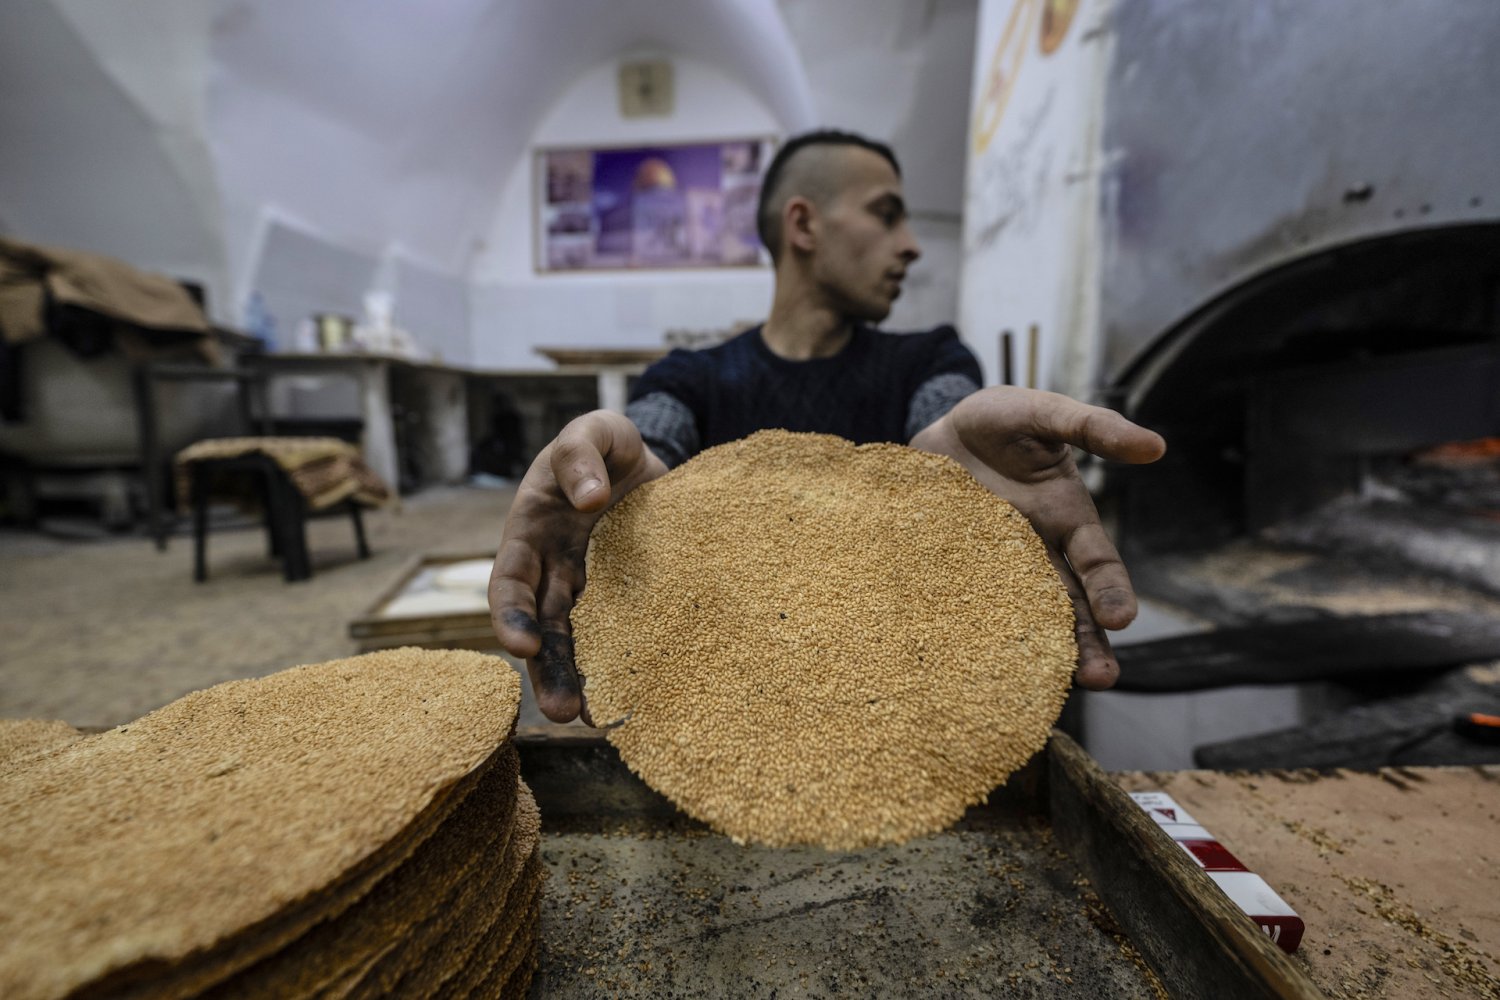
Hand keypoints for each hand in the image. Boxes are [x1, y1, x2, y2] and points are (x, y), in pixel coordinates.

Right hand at [489, 411, 667, 722]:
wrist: (650, 460)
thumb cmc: (608, 445)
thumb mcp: (594, 432)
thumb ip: (581, 454)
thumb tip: (587, 499)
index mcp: (530, 534)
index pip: (508, 582)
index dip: (510, 615)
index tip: (524, 644)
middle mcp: (552, 571)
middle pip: (541, 630)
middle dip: (548, 671)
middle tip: (564, 711)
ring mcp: (588, 590)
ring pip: (577, 645)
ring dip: (580, 683)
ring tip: (594, 721)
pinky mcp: (625, 600)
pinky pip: (620, 636)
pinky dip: (622, 666)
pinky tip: (640, 696)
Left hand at [909, 387, 1165, 688]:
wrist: (941, 429)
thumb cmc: (1004, 420)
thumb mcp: (1047, 415)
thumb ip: (1093, 428)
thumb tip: (1155, 447)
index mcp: (1066, 521)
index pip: (1097, 564)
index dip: (1111, 590)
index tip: (1122, 618)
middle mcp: (1036, 554)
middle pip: (1068, 608)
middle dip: (1086, 643)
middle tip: (1100, 679)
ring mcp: (993, 567)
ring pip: (1020, 620)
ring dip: (1035, 654)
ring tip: (1042, 690)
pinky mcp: (950, 571)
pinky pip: (963, 606)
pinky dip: (968, 632)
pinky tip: (963, 663)